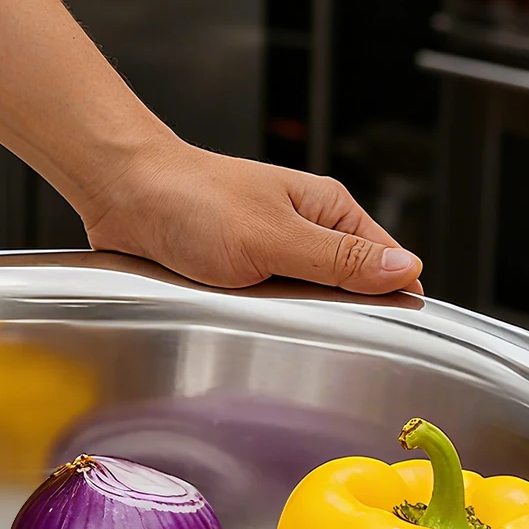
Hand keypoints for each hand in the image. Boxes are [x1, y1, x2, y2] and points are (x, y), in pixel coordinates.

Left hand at [80, 136, 423, 295]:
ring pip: (301, 306)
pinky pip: (262, 309)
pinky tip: (240, 323)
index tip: (387, 333)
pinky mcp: (238, 275)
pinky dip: (254, 319)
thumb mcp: (274, 237)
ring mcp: (271, 254)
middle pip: (345, 292)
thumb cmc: (192, 200)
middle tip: (305, 325)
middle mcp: (305, 230)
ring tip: (264, 318)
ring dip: (287, 320)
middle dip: (331, 316)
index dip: (392, 298)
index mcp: (328, 210)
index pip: (386, 262)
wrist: (124, 194)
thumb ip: (338, 259)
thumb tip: (404, 270)